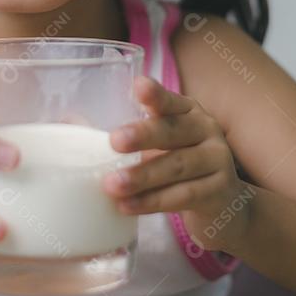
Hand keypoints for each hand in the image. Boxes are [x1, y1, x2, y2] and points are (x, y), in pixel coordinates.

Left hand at [102, 76, 251, 252]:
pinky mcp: (219, 192)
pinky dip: (152, 202)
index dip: (155, 95)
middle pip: (173, 131)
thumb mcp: (159, 146)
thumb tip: (70, 121)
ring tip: (111, 185)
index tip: (138, 87)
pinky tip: (127, 207)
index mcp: (189, 112)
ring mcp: (218, 160)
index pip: (171, 101)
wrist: (225, 208)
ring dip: (142, 176)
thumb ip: (126, 135)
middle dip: (143, 135)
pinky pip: (182, 196)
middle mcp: (207, 130)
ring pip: (176, 166)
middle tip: (114, 141)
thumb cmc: (179, 168)